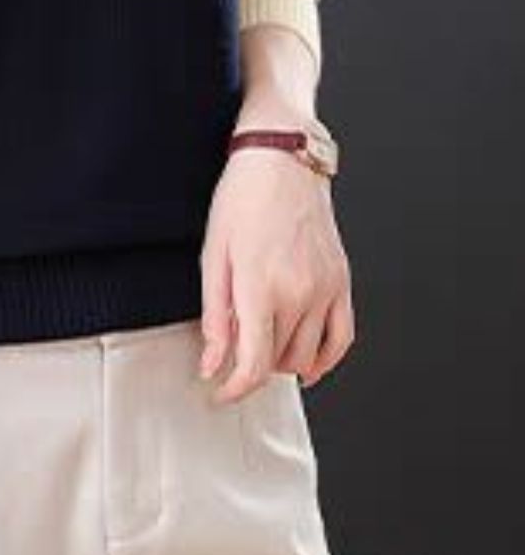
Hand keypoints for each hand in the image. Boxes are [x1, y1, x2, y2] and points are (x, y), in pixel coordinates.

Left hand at [197, 134, 355, 403]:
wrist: (283, 161)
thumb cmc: (242, 199)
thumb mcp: (213, 256)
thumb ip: (214, 317)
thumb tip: (212, 365)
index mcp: (261, 286)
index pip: (254, 365)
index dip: (234, 389)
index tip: (220, 393)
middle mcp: (300, 292)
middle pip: (278, 362)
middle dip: (251, 368)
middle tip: (230, 354)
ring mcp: (326, 289)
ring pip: (307, 355)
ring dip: (281, 362)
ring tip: (260, 346)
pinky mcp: (342, 282)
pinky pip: (342, 338)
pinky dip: (325, 359)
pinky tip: (306, 364)